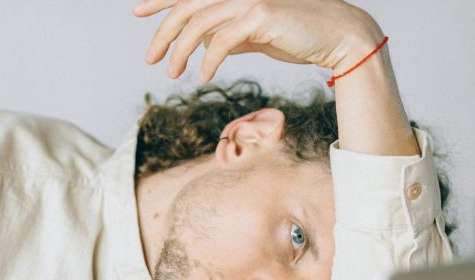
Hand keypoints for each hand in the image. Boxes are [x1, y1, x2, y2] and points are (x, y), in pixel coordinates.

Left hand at [134, 0, 382, 81]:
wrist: (336, 37)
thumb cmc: (297, 36)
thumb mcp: (256, 36)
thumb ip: (231, 36)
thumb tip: (207, 46)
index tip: (138, 11)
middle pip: (186, 7)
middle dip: (162, 33)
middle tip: (150, 60)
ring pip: (198, 23)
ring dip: (180, 50)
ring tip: (172, 73)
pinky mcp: (260, 15)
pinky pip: (221, 40)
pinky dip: (208, 60)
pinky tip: (204, 76)